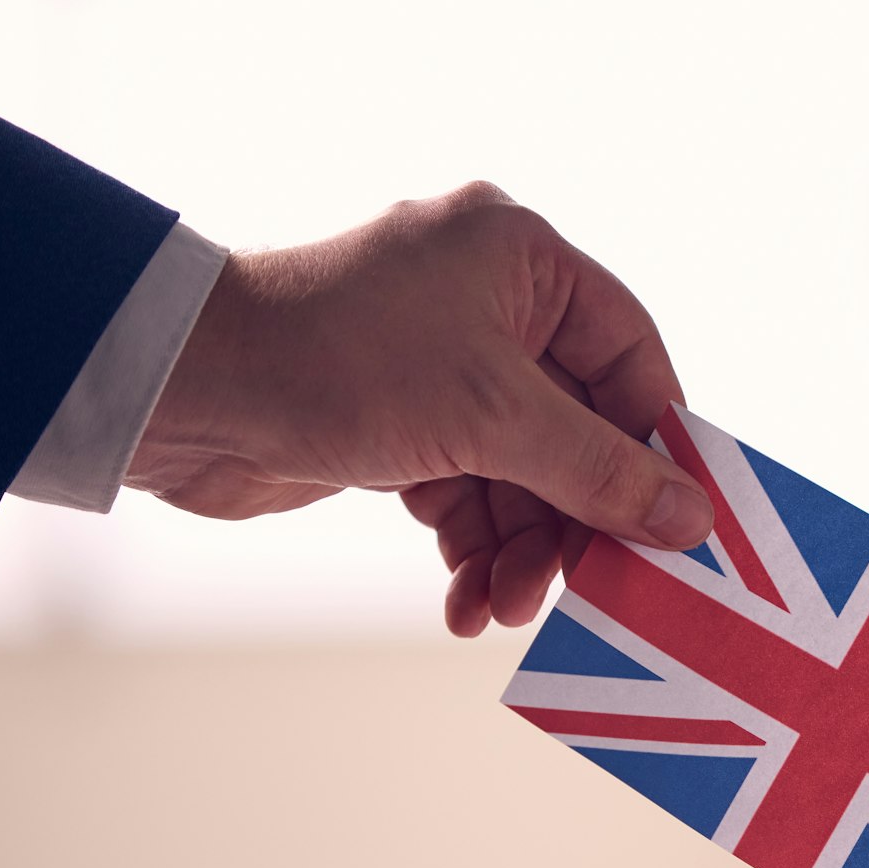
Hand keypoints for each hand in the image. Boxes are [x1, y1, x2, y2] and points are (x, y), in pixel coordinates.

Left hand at [130, 181, 713, 636]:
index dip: (658, 441)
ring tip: (503, 608)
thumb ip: (599, 471)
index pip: (629, 353)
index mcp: (518, 258)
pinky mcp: (396, 423)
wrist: (176, 392)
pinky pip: (467, 492)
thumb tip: (692, 518)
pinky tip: (466, 602)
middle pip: (577, 427)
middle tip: (588, 590)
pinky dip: (472, 548)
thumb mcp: (493, 418)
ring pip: (522, 473)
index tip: (682, 520)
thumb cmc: (335, 362)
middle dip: (575, 518)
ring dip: (521, 549)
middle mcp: (484, 303)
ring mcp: (438, 365)